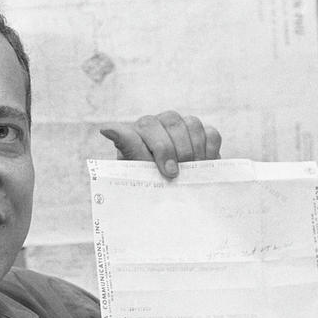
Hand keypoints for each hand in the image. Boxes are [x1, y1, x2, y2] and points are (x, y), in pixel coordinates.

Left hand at [99, 111, 220, 177]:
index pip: (145, 127)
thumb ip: (128, 150)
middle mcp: (158, 124)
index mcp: (136, 133)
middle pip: (170, 120)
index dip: (157, 145)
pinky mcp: (200, 134)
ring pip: (191, 124)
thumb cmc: (147, 184)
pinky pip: (210, 133)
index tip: (165, 170)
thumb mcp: (136, 174)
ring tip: (190, 170)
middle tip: (174, 174)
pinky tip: (204, 164)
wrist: (168, 196)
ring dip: (193, 150)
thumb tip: (107, 128)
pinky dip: (209, 149)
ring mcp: (180, 126)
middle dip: (174, 149)